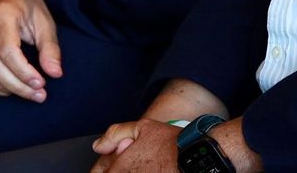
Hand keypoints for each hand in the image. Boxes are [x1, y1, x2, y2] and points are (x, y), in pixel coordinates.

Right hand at [0, 0, 61, 101]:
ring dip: (9, 90)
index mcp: (0, 15)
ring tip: (31, 93)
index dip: (24, 73)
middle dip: (19, 87)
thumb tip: (55, 73)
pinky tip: (13, 87)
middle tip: (40, 95)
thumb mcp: (42, 17)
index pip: (8, 52)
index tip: (42, 83)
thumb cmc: (22, 0)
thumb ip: (50, 46)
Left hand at [93, 117, 260, 172]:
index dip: (103, 171)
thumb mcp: (143, 127)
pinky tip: (158, 170)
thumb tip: (99, 146)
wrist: (197, 158)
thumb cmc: (173, 143)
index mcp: (121, 169)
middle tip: (138, 165)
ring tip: (149, 166)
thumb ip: (115, 134)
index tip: (110, 168)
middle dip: (120, 172)